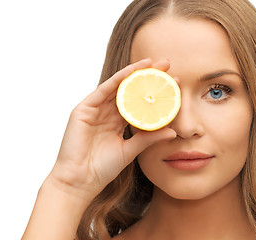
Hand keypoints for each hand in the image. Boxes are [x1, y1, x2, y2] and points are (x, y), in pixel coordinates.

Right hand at [48, 59, 175, 199]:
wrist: (80, 181)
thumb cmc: (102, 168)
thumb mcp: (131, 150)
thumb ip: (149, 139)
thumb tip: (173, 132)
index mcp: (118, 122)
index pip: (140, 102)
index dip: (156, 92)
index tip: (175, 83)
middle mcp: (107, 113)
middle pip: (131, 90)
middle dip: (149, 77)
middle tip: (168, 64)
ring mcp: (95, 110)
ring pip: (118, 86)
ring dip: (135, 73)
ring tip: (153, 63)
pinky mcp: (84, 109)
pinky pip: (103, 90)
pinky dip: (118, 79)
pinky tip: (132, 71)